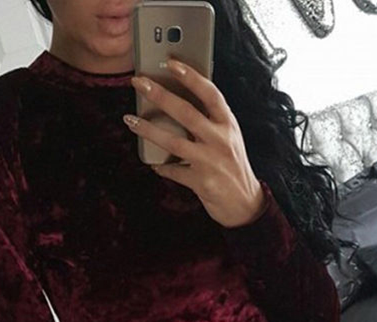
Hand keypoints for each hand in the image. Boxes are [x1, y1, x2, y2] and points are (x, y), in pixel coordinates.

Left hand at [124, 59, 266, 227]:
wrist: (246, 205)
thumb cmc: (232, 168)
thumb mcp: (228, 140)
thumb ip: (210, 122)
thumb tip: (175, 101)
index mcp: (229, 126)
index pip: (211, 94)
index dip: (191, 76)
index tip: (171, 62)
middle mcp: (221, 141)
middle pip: (186, 113)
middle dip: (160, 95)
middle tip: (138, 83)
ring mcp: (211, 162)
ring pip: (174, 142)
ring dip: (148, 130)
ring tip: (130, 119)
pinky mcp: (202, 182)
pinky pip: (174, 171)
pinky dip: (161, 166)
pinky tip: (154, 162)